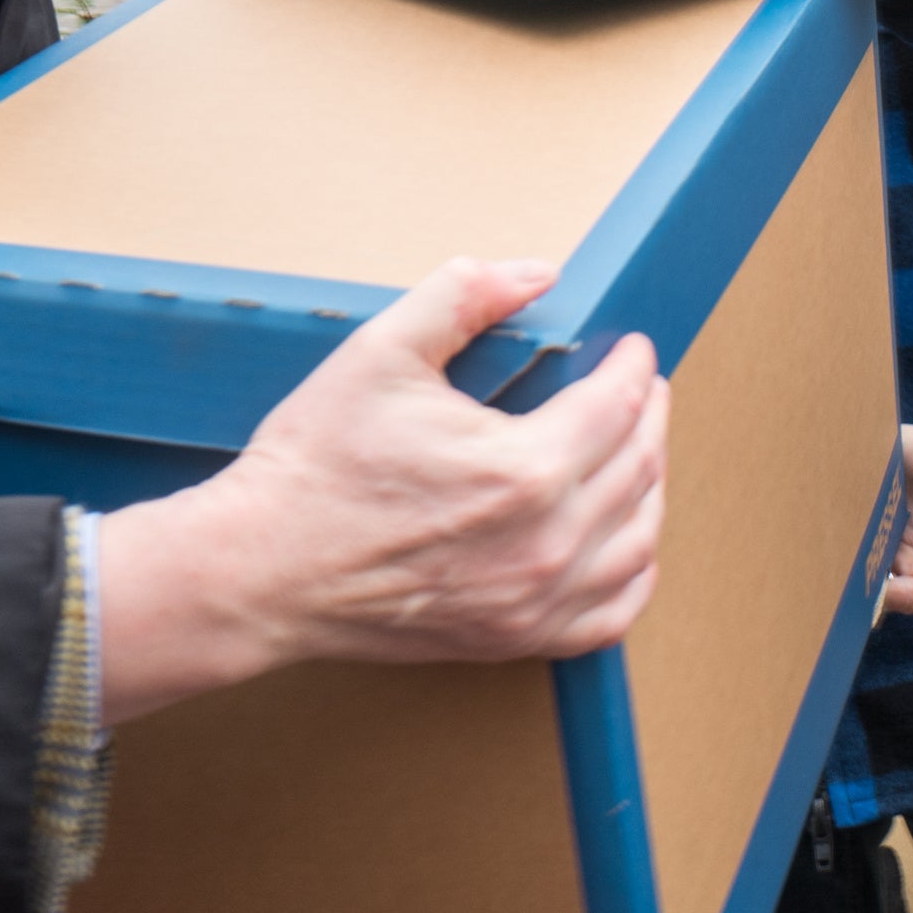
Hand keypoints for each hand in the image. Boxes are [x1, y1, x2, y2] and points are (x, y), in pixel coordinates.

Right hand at [96, 258, 667, 722]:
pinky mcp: (512, 639)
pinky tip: (624, 540)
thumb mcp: (380, 351)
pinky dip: (633, 572)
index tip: (633, 347)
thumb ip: (464, 296)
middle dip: (649, 417)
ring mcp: (532, 603)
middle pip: (639, 469)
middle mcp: (544, 544)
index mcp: (522, 470)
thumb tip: (538, 274)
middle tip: (643, 388)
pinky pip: (610, 615)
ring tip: (638, 450)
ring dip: (650, 487)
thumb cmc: (316, 462)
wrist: (261, 568)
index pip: (616, 407)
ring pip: (638, 541)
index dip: (634, 367)